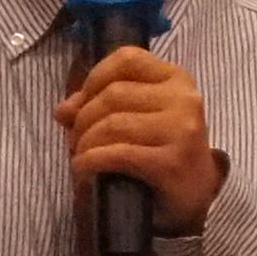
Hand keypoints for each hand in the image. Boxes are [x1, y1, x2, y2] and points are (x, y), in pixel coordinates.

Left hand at [62, 47, 228, 229]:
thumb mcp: (138, 117)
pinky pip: (118, 154)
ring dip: (85, 141)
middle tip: (75, 140)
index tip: (81, 102)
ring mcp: (181, 131)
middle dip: (83, 118)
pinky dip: (91, 160)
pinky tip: (83, 168)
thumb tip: (62, 110)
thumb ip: (101, 104)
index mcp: (177, 79)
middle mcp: (183, 100)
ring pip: (112, 124)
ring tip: (80, 155)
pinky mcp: (172, 162)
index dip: (95, 77)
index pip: (127, 59)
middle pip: (114, 94)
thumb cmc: (161, 150)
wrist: (193, 196)